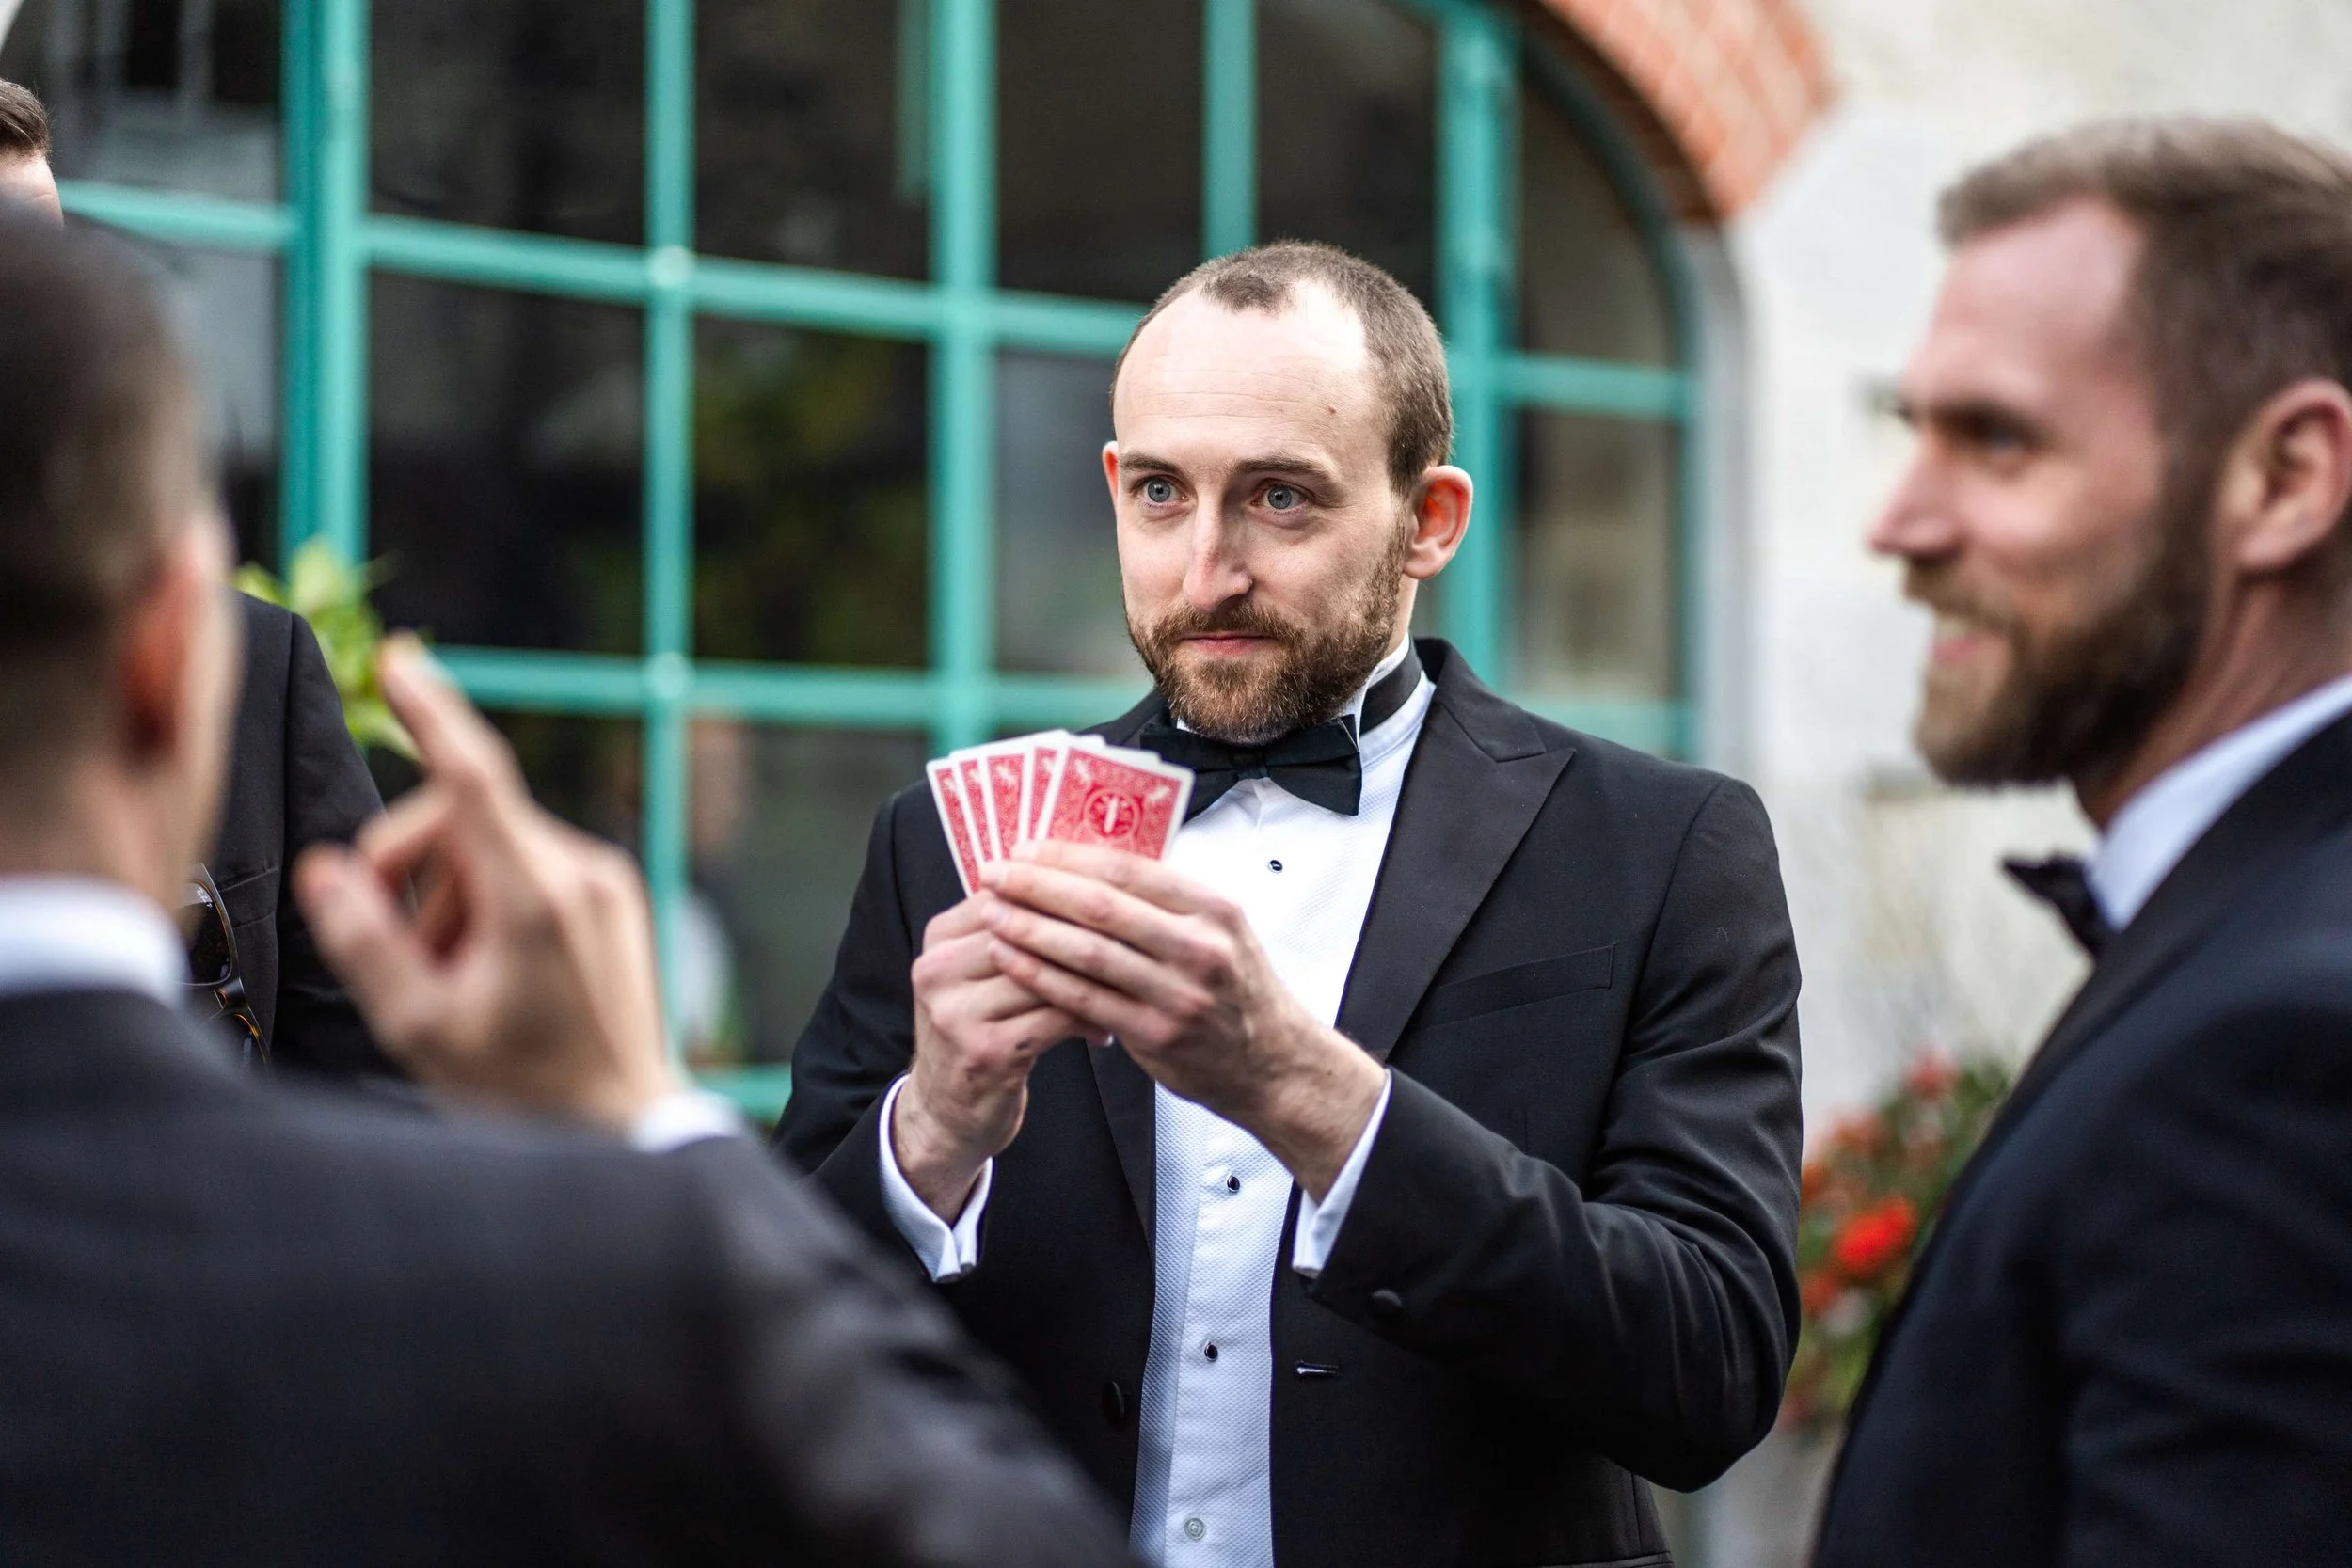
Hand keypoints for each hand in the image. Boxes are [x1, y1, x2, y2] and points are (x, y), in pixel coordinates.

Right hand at [293, 637, 682, 1129]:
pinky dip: (489, 902)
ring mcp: (603, 878)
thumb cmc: (521, 1089)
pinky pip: (526, 865)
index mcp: (536, 898)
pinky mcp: (611, 891)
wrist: (622, 1124)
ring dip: (447, 898)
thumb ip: (365, 941)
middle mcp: (579, 870)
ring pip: (488, 844)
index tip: (399, 662)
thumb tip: (327, 869)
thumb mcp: (421, 1027)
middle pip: (457, 820)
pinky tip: (491, 972)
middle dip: (408, 872)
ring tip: (456, 982)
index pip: (473, 780)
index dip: (432, 713)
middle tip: (397, 955)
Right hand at [894, 894, 1101, 1220]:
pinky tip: (1104, 1030)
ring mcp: (957, 1012)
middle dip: (1088, 936)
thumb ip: (1018, 933)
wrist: (945, 1112)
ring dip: (1094, 982)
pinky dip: (1088, 1020)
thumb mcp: (981, 974)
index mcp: (941, 937)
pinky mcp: (985, 1051)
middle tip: (1137, 941)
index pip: (1011, 894)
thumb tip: (1090, 884)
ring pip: (1047, 975)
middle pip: (1029, 931)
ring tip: (1128, 986)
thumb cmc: (979, 1032)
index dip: (1067, 894)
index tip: (1115, 903)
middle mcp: (940, 969)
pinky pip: (1055, 1019)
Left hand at [976, 842, 1384, 1199]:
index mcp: (1212, 908)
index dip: (1069, 856)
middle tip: (994, 874)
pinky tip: (1012, 959)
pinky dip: (1043, 976)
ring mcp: (1179, 994)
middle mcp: (1199, 947)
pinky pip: (1086, 1000)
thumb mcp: (1220, 931)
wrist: (1273, 1065)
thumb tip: (1089, 863)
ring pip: (1089, 953)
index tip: (1025, 846)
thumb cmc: (1235, 991)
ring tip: (992, 913)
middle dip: (1038, 886)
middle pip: (1102, 906)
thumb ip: (1166, 901)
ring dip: (1031, 929)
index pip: (1128, 868)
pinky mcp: (1158, 1035)